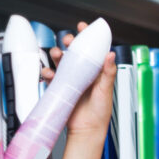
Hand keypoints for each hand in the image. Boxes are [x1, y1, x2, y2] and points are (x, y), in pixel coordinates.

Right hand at [43, 22, 116, 137]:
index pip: (92, 50)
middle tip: (67, 40)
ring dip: (56, 55)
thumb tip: (110, 55)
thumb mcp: (106, 90)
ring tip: (56, 54)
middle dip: (69, 43)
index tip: (83, 27)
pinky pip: (52, 78)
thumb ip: (108, 72)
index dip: (87, 37)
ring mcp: (71, 81)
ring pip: (61, 62)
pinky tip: (48, 73)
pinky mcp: (61, 89)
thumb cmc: (99, 113)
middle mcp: (83, 74)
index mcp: (96, 72)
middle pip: (74, 53)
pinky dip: (47, 73)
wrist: (87, 131)